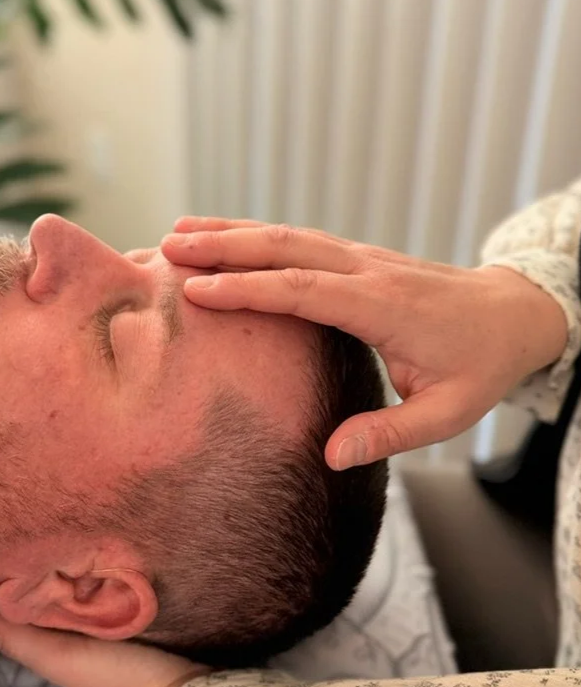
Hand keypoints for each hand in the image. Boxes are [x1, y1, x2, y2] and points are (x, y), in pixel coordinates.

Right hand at [162, 218, 567, 466]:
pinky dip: (257, 234)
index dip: (247, 289)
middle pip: (286, 247)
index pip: (302, 289)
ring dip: (233, 231)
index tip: (197, 290)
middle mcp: (367, 271)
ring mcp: (362, 258)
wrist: (516, 314)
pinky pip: (300, 239)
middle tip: (169, 246)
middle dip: (225, 245)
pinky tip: (226, 237)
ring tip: (178, 230)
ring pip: (289, 234)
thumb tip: (331, 457)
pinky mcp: (358, 258)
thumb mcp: (446, 414)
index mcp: (383, 307)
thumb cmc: (479, 367)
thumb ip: (387, 433)